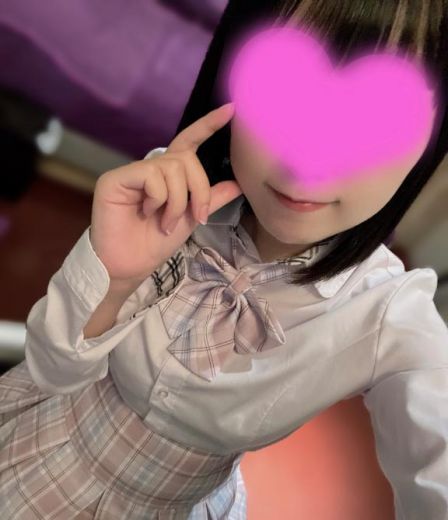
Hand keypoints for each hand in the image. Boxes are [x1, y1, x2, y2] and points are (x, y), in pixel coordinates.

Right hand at [90, 103, 242, 284]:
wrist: (131, 266)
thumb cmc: (156, 243)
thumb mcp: (191, 218)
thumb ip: (212, 199)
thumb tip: (238, 183)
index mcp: (167, 175)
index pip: (188, 143)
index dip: (207, 125)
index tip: (231, 110)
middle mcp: (150, 168)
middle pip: (186, 158)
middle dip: (199, 189)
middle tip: (197, 216)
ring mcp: (131, 172)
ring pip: (172, 168)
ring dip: (178, 201)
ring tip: (166, 223)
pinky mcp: (115, 179)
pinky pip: (151, 175)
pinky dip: (159, 198)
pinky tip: (148, 214)